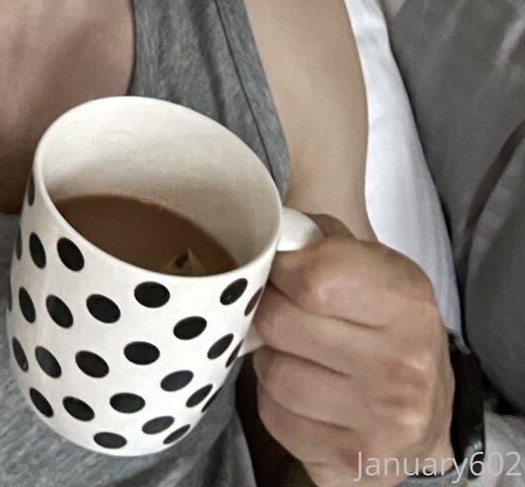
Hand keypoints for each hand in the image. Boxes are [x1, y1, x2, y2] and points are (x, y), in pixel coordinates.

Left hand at [250, 214, 455, 486]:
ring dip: (270, 359)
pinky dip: (275, 401)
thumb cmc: (385, 327)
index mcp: (407, 300)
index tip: (277, 270)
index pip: (313, 277)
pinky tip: (301, 392)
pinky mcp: (355, 458)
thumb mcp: (371, 268)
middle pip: (281, 322)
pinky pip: (276, 416)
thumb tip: (268, 238)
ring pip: (274, 372)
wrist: (429, 413)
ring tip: (292, 352)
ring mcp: (383, 417)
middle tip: (276, 309)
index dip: (279, 269)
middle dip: (267, 310)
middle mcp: (404, 362)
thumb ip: (320, 241)